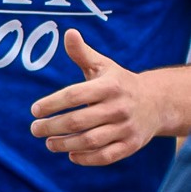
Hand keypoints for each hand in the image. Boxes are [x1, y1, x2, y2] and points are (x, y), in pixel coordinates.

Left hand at [30, 32, 164, 164]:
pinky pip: (105, 157)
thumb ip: (82, 53)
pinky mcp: (131, 145)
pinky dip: (85, 158)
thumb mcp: (103, 66)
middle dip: (51, 127)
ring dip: (64, 145)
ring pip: (89, 141)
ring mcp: (126, 128)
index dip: (52, 104)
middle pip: (77, 121)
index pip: (74, 96)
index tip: (35, 110)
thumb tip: (68, 33)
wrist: (156, 102)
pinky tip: (71, 154)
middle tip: (35, 129)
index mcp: (109, 86)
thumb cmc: (118, 83)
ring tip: (49, 143)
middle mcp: (118, 107)